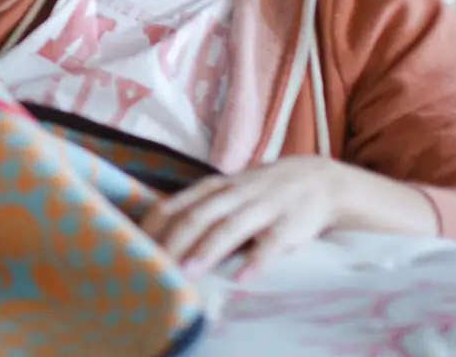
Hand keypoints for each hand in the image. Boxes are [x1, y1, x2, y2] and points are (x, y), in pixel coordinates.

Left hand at [140, 156, 366, 278]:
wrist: (320, 179)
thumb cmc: (262, 190)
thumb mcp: (229, 189)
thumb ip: (200, 205)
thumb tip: (161, 230)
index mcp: (217, 187)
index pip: (178, 203)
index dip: (156, 225)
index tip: (135, 245)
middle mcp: (236, 194)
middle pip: (199, 216)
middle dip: (175, 241)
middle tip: (156, 266)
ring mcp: (263, 208)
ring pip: (230, 228)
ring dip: (207, 250)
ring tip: (188, 273)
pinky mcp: (289, 225)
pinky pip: (271, 243)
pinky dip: (257, 259)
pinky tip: (244, 277)